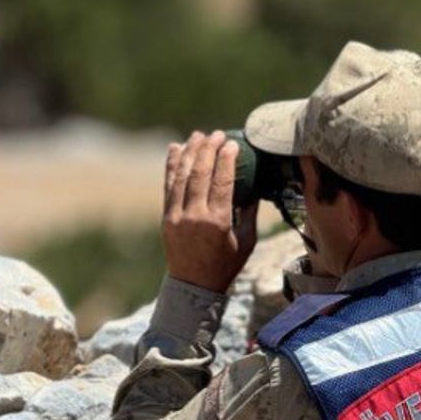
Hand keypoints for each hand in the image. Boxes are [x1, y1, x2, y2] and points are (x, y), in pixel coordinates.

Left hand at [162, 131, 258, 292]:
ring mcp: (177, 216)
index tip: (231, 143)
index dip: (226, 159)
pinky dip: (172, 165)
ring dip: (190, 152)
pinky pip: (169, 186)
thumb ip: (249, 213)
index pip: (222, 182)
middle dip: (208, 150)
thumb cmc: (226, 264)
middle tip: (216, 134)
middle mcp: (194, 216)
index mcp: (218, 222)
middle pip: (200, 174)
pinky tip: (176, 149)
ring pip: (182, 176)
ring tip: (198, 135)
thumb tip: (254, 187)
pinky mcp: (166, 217)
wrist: (194, 285)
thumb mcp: (246, 241)